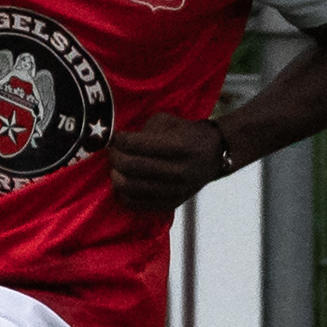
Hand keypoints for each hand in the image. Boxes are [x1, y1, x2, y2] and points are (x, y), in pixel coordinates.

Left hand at [107, 114, 232, 212]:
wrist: (215, 156)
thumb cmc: (188, 134)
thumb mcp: (169, 122)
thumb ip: (145, 130)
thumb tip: (119, 141)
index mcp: (179, 146)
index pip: (137, 145)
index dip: (119, 140)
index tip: (112, 137)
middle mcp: (179, 171)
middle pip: (131, 167)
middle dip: (115, 157)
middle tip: (112, 151)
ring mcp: (175, 191)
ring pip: (130, 188)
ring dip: (116, 175)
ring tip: (117, 167)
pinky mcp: (171, 204)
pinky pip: (136, 204)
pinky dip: (123, 193)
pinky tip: (124, 182)